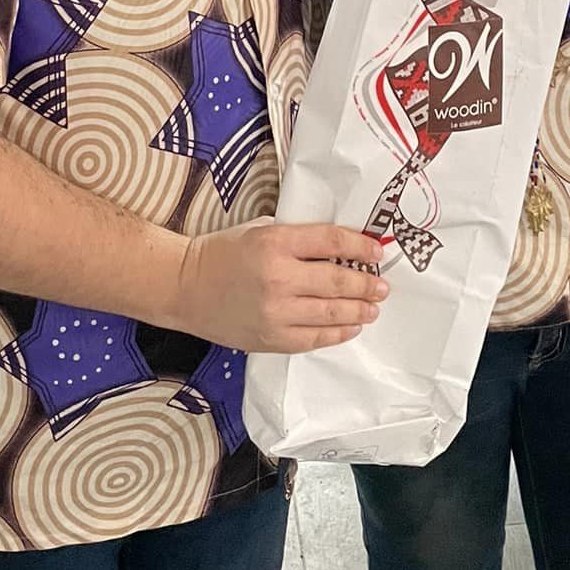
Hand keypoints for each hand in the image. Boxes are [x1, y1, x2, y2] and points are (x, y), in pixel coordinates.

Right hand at [171, 222, 387, 353]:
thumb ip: (298, 239)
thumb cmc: (224, 253)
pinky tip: (351, 326)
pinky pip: (314, 338)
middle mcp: (278, 277)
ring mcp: (275, 312)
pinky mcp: (271, 338)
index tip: (377, 250)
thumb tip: (341, 248)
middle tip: (382, 285)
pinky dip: (337, 333)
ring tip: (373, 306)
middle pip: (337, 279)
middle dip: (366, 283)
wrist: (187, 287)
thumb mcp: (262, 231)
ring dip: (358, 309)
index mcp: (276, 242)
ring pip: (331, 313)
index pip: (331, 241)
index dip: (360, 245)